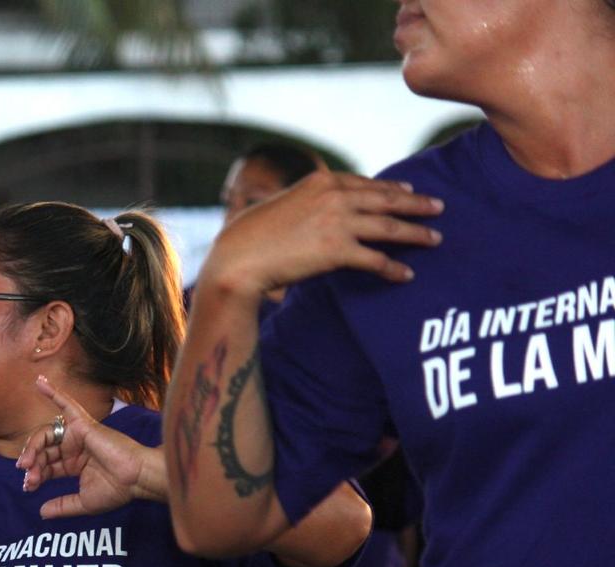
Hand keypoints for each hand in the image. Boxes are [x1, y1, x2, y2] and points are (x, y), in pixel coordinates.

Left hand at [16, 376, 162, 517]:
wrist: (135, 480)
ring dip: (32, 446)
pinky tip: (38, 383)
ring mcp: (77, 435)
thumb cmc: (116, 490)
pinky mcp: (84, 424)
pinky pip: (67, 404)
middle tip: (28, 476)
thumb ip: (62, 506)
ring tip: (26, 462)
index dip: (35, 475)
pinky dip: (53, 392)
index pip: (46, 466)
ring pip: (46, 434)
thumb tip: (41, 513)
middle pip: (43, 451)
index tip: (29, 488)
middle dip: (32, 463)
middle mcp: (73, 448)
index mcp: (73, 464)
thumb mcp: (83, 502)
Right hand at [198, 171, 444, 297]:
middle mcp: (334, 197)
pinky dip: (394, 268)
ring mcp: (338, 223)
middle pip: (386, 198)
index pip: (364, 182)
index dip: (389, 186)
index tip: (407, 188)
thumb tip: (318, 215)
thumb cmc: (249, 236)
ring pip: (389, 226)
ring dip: (416, 233)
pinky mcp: (337, 252)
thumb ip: (306, 203)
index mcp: (320, 181)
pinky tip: (407, 274)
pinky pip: (375, 259)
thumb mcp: (281, 206)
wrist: (239, 258)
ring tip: (435, 238)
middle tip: (438, 206)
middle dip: (415, 202)